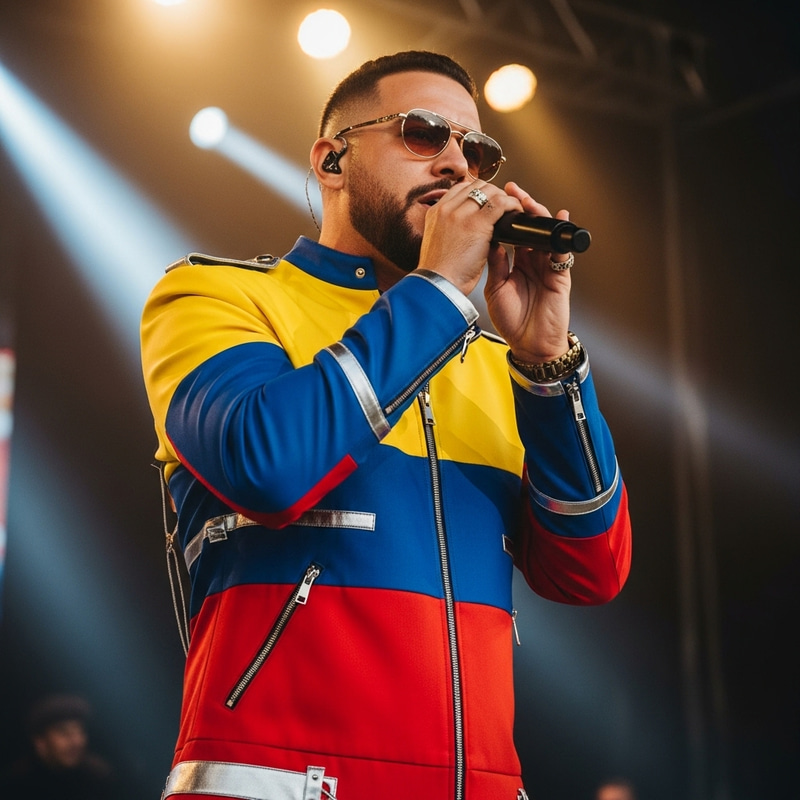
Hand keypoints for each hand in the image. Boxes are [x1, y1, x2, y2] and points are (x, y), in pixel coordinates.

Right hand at [417, 180, 522, 295]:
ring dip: (504, 198)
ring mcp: (461, 214)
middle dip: (493, 193)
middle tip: (503, 207)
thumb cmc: (438, 274)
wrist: (436, 286)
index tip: (487, 203)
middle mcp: (447, 208)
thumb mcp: (439, 244)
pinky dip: (512, 206)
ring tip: (512, 211)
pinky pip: (500, 203)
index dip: (478, 193)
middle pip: (476, 186)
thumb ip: (449, 230)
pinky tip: (516, 215)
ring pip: (490, 191)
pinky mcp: (476, 223)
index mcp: (435, 212)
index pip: (460, 189)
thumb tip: (465, 229)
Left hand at [483, 182, 572, 362]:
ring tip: (530, 202)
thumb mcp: (496, 289)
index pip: (513, 233)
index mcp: (516, 263)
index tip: (495, 200)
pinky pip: (563, 253)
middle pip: (530, 228)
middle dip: (523, 208)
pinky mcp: (560, 276)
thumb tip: (490, 240)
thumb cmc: (512, 320)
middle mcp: (533, 261)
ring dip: (540, 217)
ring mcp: (547, 267)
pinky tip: (558, 221)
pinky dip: (561, 238)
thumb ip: (496, 265)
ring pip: (546, 235)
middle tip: (513, 190)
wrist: (529, 344)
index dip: (505, 217)